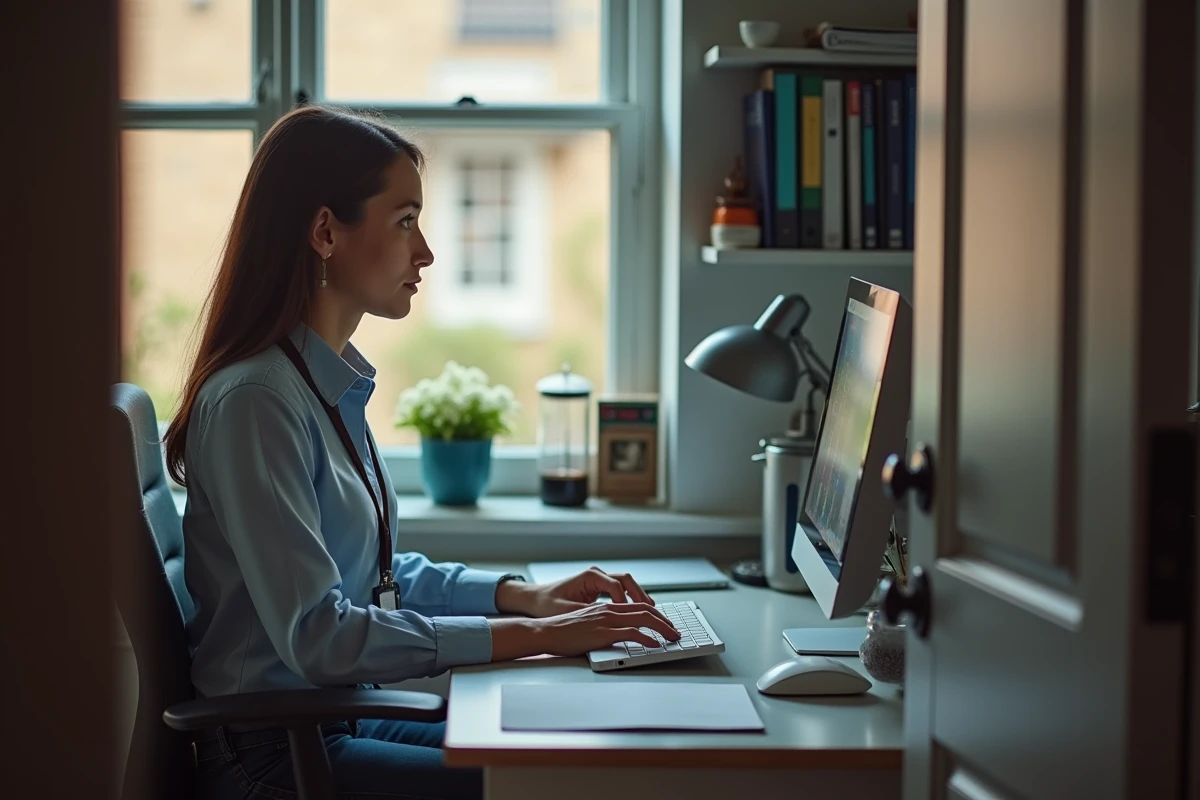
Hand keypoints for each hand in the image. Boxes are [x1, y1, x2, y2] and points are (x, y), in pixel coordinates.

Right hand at [489, 603, 680, 660]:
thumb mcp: (587, 624)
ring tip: (672, 638)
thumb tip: (620, 636)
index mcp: (606, 607)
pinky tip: (655, 645)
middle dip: (664, 621)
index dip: (656, 615)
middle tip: (676, 632)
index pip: (638, 607)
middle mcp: (609, 609)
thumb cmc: (562, 632)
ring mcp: (606, 620)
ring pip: (643, 619)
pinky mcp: (602, 632)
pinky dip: (647, 638)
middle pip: (645, 611)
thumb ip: (604, 626)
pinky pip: (631, 633)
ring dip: (662, 628)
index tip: (666, 624)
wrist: (545, 632)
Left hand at [495, 567, 655, 617]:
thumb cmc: (547, 604)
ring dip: (639, 597)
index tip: (632, 616)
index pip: (615, 586)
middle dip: (641, 596)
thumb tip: (606, 621)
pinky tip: (640, 612)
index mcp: (589, 576)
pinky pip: (621, 591)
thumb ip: (587, 614)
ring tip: (653, 612)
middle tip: (653, 611)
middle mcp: (597, 575)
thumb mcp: (566, 611)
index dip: (625, 602)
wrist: (535, 598)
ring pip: (626, 584)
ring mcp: (599, 580)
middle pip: (626, 580)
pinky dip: (631, 600)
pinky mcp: (599, 588)